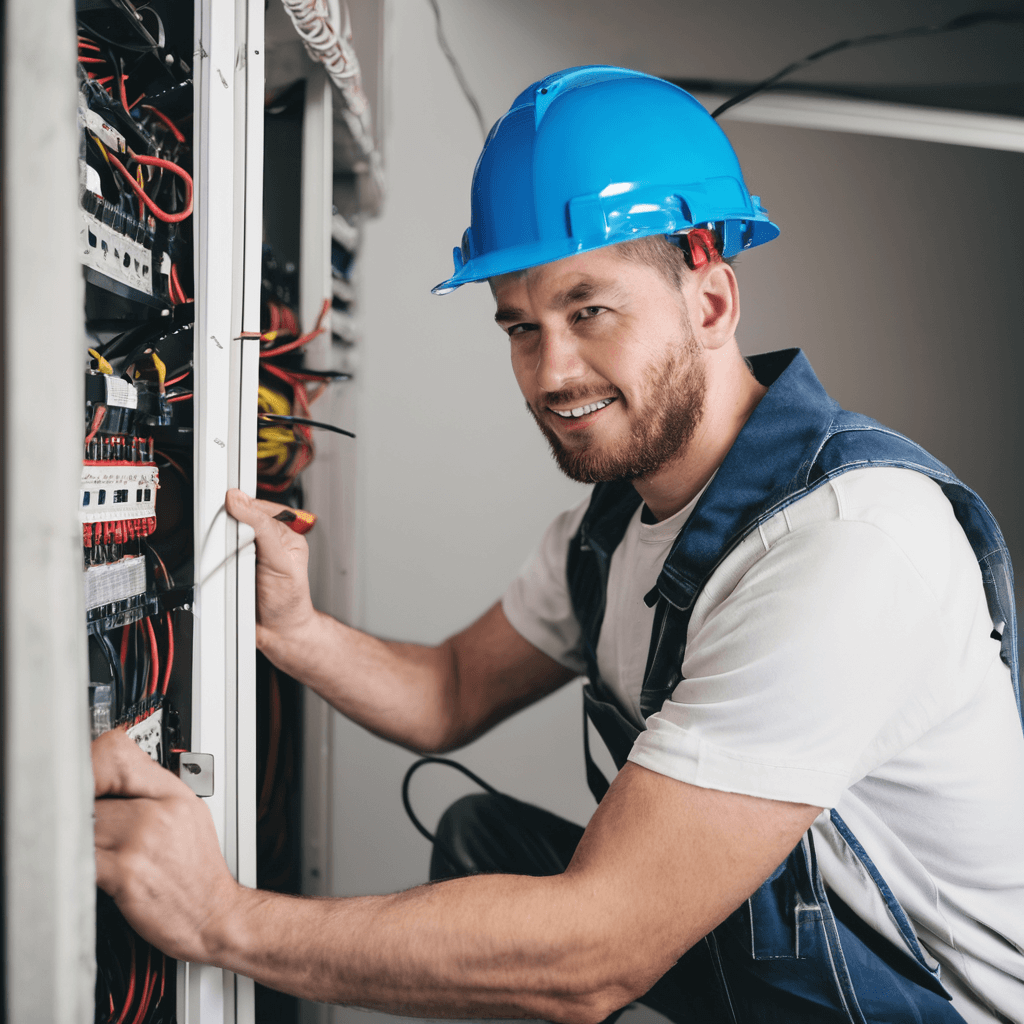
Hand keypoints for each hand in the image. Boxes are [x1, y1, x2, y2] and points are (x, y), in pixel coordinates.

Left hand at [93, 729, 241, 962]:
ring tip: (74, 843)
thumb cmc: (198, 873)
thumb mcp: (190, 816)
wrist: (216, 916)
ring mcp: (142, 840)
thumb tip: (112, 777)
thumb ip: (154, 792)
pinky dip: (71, 862)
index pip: (116, 750)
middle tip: (72, 816)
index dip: (89, 760)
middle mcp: (159, 811)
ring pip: (81, 821)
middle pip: (90, 787)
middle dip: (76, 804)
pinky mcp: (125, 873)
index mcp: (174, 793)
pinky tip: (77, 867)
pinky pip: (80, 857)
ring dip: (71, 834)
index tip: (80, 775)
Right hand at [225, 488, 317, 655]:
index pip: (259, 508)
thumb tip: (241, 503)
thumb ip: (263, 530)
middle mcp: (265, 542)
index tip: (228, 509)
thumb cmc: (288, 600)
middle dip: (230, 532)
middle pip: (237, 521)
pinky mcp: (229, 569)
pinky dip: (213, 564)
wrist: (276, 633)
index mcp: (284, 534)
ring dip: (220, 551)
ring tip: (232, 566)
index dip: (244, 508)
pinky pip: (214, 558)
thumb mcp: (280, 561)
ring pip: (223, 539)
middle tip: (234, 548)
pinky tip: (222, 572)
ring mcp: (246, 555)